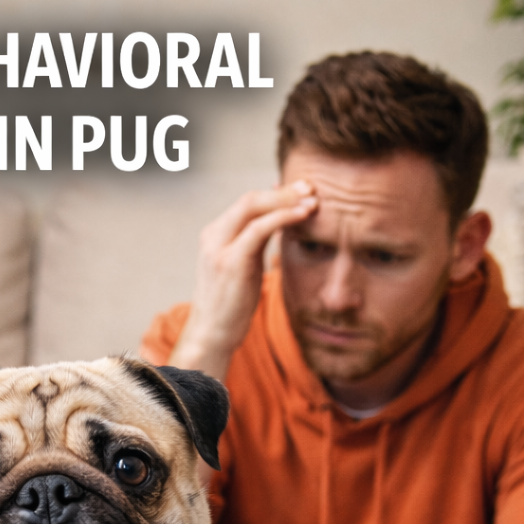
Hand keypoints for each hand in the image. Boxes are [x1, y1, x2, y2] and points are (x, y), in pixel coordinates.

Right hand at [169, 181, 317, 380]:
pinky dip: (284, 216)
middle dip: (284, 192)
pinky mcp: (230, 261)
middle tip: (311, 187)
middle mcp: (213, 237)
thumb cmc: (230, 308)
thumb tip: (279, 225)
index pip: (247, 203)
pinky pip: (260, 228)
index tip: (300, 192)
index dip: (276, 194)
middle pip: (250, 199)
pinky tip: (304, 214)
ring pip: (254, 206)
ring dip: (287, 200)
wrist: (211, 336)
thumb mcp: (243, 269)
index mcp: (214, 236)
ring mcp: (219, 247)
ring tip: (313, 198)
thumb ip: (255, 245)